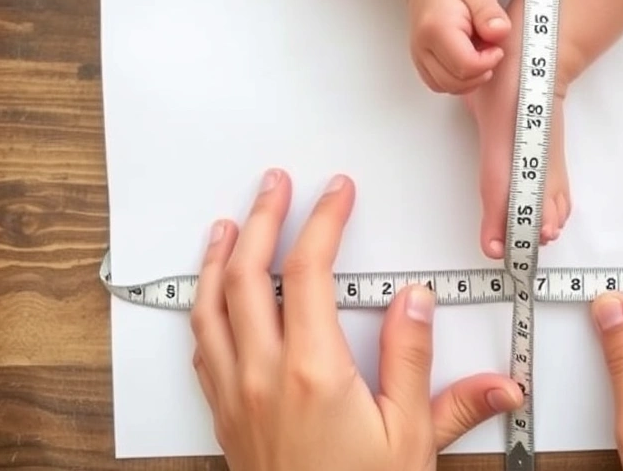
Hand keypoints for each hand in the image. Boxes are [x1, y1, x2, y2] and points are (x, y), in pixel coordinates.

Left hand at [190, 169, 523, 470]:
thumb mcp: (412, 437)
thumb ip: (417, 362)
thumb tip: (420, 301)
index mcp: (314, 373)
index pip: (307, 272)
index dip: (322, 221)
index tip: (336, 193)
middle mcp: (264, 376)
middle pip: (247, 274)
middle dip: (264, 218)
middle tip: (277, 185)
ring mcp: (236, 394)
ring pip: (209, 306)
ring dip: (219, 256)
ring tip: (232, 223)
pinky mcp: (225, 414)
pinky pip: (201, 346)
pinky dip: (203, 306)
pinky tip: (211, 297)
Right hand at [403, 0, 510, 94]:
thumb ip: (490, 13)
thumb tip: (499, 33)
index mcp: (437, 28)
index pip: (466, 66)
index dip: (488, 61)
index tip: (496, 45)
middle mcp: (423, 45)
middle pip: (455, 82)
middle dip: (480, 71)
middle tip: (489, 47)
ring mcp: (419, 54)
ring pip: (447, 87)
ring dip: (470, 77)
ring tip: (479, 51)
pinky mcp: (422, 58)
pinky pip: (441, 83)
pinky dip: (459, 78)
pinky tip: (469, 58)